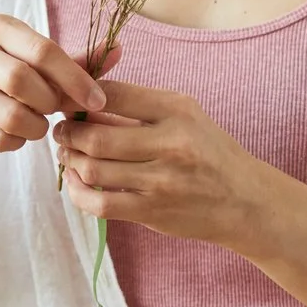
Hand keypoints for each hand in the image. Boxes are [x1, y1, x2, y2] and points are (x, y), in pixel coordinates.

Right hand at [0, 15, 108, 155]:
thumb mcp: (28, 60)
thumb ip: (72, 59)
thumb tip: (118, 49)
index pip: (43, 50)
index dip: (75, 78)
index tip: (97, 100)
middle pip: (24, 81)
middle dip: (49, 103)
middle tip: (53, 110)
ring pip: (12, 115)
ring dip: (35, 127)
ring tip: (34, 123)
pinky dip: (16, 142)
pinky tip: (13, 134)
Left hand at [52, 80, 287, 252]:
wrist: (245, 200)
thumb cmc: (208, 152)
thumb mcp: (184, 116)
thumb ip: (137, 109)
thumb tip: (82, 103)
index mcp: (177, 110)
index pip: (113, 94)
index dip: (81, 96)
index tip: (70, 101)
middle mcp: (171, 143)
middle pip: (95, 136)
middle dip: (68, 132)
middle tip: (62, 131)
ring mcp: (162, 181)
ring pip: (93, 169)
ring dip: (70, 161)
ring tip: (68, 155)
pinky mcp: (154, 212)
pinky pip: (100, 203)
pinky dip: (78, 192)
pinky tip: (77, 182)